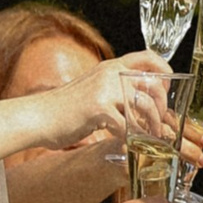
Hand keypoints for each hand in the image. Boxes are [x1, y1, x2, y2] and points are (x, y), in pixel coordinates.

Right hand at [50, 53, 184, 149]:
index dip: (165, 73)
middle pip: (154, 84)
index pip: (149, 57)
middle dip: (162, 108)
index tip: (164, 92)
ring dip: (154, 125)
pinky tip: (132, 145)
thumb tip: (142, 102)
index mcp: (111, 67)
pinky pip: (127, 125)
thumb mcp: (93, 88)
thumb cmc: (66, 108)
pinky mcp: (98, 109)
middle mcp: (110, 74)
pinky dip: (134, 138)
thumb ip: (115, 89)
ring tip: (152, 138)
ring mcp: (104, 90)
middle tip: (160, 124)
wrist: (38, 116)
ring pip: (145, 105)